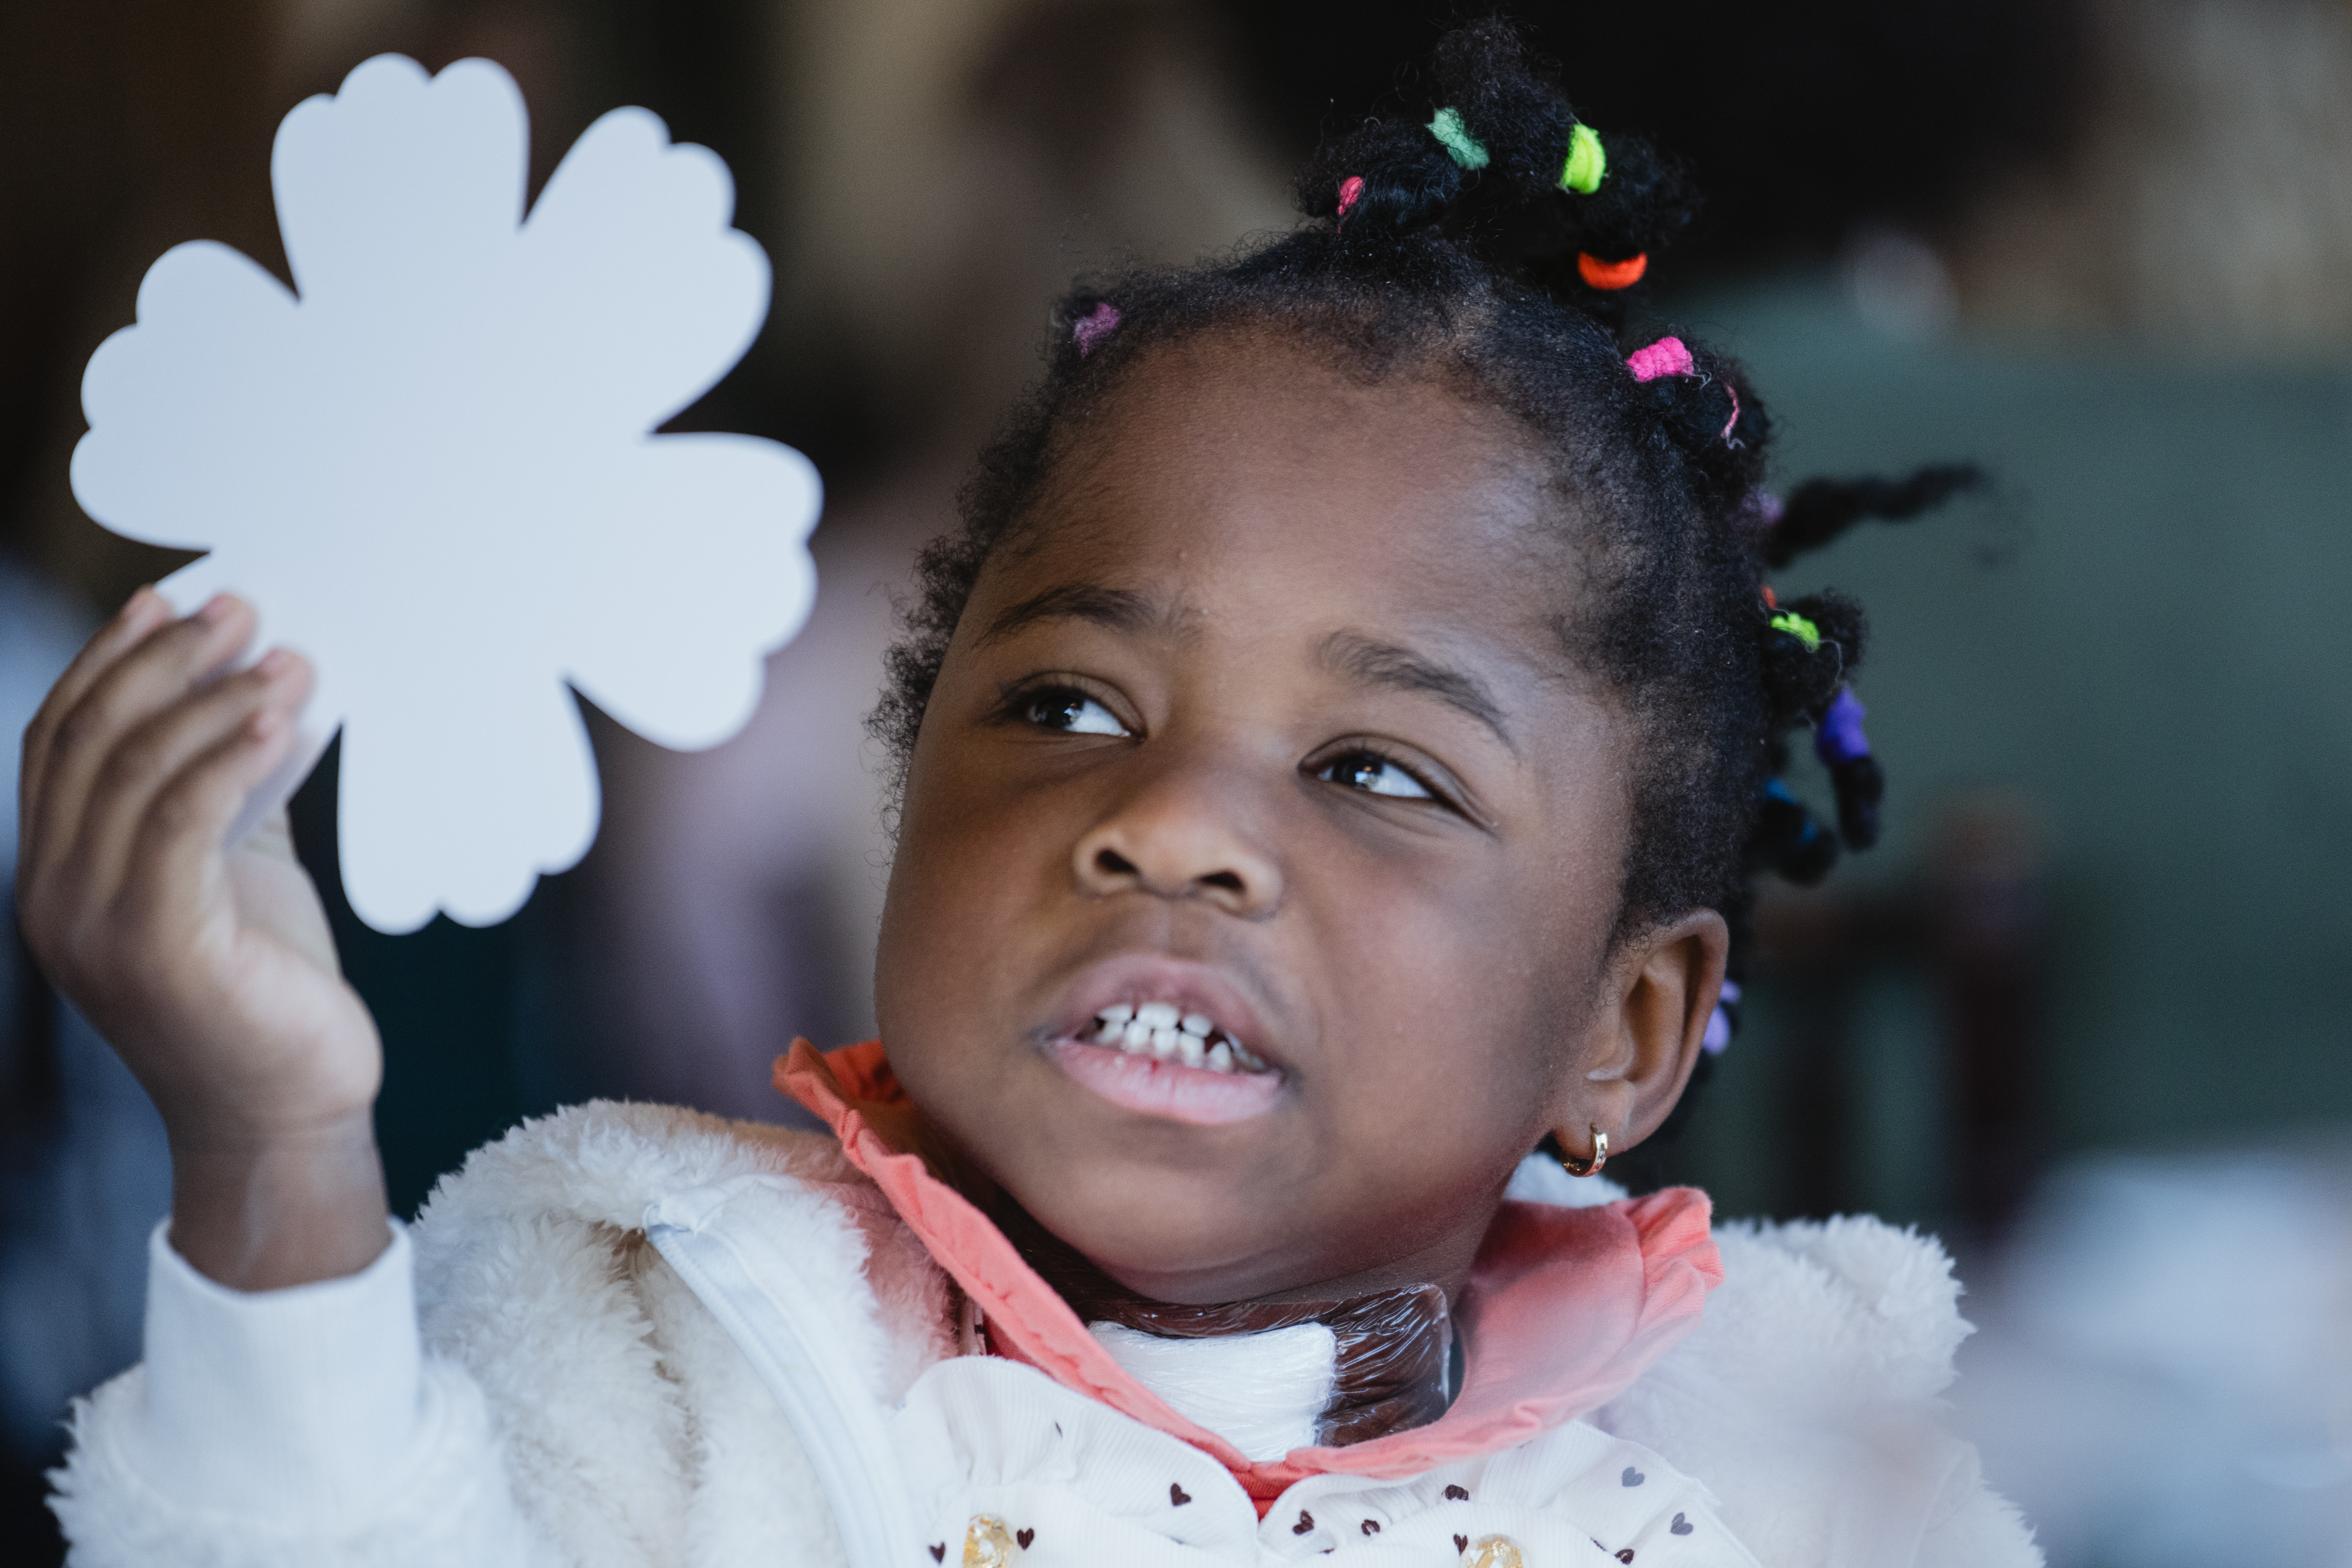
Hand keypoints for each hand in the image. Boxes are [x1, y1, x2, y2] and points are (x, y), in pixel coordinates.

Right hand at [16, 589, 388, 1286]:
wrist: (289, 1111)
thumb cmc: (267, 988)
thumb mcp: (233, 871)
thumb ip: (222, 792)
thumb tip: (260, 694)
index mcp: (57, 871)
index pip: (58, 739)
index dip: (109, 661)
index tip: (169, 600)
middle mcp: (53, 896)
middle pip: (90, 741)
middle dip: (165, 660)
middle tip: (241, 607)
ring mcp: (95, 927)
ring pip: (137, 773)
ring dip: (214, 698)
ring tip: (288, 653)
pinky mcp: (159, 950)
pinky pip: (184, 825)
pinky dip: (230, 759)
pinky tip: (282, 718)